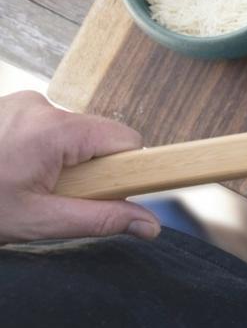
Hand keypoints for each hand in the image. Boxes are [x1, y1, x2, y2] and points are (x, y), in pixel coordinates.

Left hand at [0, 91, 159, 243]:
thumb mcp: (39, 222)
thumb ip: (100, 220)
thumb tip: (150, 225)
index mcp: (54, 131)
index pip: (125, 140)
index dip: (123, 170)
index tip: (104, 194)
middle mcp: (40, 106)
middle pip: (96, 136)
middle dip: (84, 168)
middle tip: (47, 195)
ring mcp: (20, 102)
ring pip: (69, 132)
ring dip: (58, 160)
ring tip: (21, 183)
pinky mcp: (7, 105)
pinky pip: (43, 125)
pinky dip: (37, 149)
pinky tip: (10, 169)